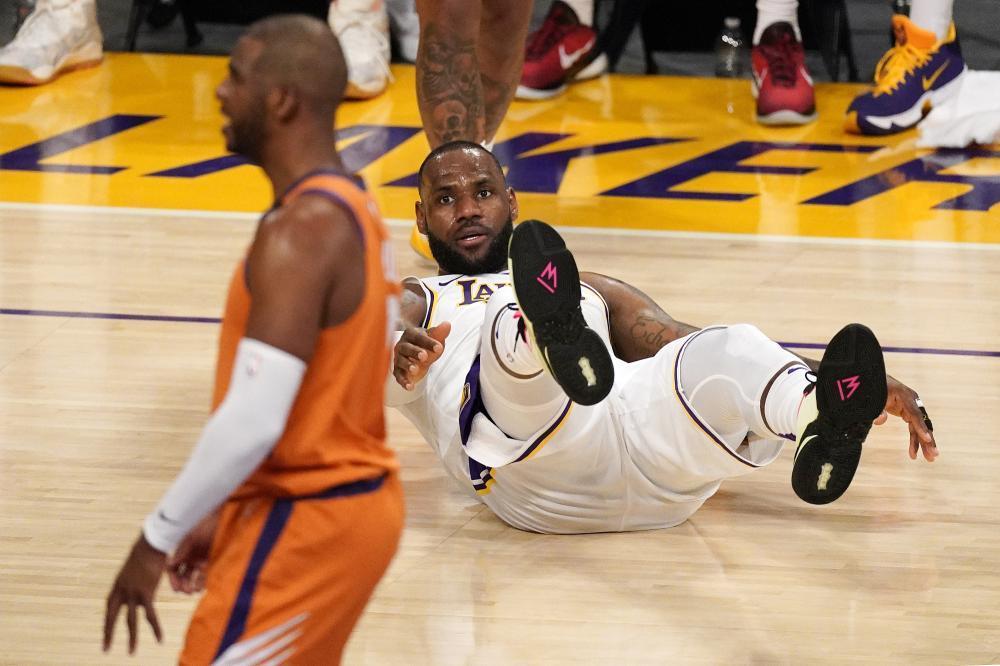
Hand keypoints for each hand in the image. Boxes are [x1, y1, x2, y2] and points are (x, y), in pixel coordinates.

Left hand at [103, 534, 165, 653]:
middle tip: (105, 649)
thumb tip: (141, 575)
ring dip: (132, 638)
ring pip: (131, 621)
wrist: (150, 544)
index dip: (108, 620)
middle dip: (108, 633)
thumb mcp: (135, 565)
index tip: (106, 631)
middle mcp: (122, 591)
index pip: (109, 607)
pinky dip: (156, 628)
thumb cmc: (146, 550)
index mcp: (117, 585)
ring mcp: (133, 593)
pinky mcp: (146, 594)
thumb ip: (135, 575)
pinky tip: (160, 639)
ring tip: (131, 652)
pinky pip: (150, 615)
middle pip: (112, 617)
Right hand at [167, 511, 218, 593]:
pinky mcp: (212, 559)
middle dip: (183, 584)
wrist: (220, 517)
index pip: (173, 569)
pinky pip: (206, 572)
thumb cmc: (204, 524)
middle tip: (186, 591)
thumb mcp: (191, 538)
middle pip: (183, 575)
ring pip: (194, 576)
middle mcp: (190, 557)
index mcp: (182, 551)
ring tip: (194, 590)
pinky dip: (204, 579)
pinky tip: (203, 585)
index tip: (176, 588)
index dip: (173, 579)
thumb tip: (168, 565)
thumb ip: (181, 551)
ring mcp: (201, 558)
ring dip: (193, 584)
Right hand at [393, 322, 450, 389]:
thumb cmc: (425, 344)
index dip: (428, 342)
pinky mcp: (398, 370)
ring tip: (415, 370)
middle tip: (424, 356)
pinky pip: (399, 376)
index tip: (439, 348)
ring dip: (407, 365)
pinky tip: (410, 387)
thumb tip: (447, 324)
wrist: (416, 353)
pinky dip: (404, 381)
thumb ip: (440, 333)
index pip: (419, 337)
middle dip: (415, 352)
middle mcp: (402, 345)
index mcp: (410, 334)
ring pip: (401, 361)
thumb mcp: (434, 338)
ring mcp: (398, 358)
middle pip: (407, 348)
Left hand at [873, 375, 938, 461]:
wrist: (874, 378)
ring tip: (930, 459)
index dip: (921, 427)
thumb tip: (880, 420)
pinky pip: (913, 429)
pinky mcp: (907, 413)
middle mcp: (912, 401)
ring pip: (919, 428)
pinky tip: (914, 454)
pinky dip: (914, 440)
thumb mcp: (874, 396)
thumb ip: (877, 408)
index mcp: (905, 395)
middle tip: (933, 455)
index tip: (927, 439)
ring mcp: (911, 408)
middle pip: (922, 422)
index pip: (915, 414)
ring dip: (924, 444)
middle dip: (928, 439)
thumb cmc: (875, 386)